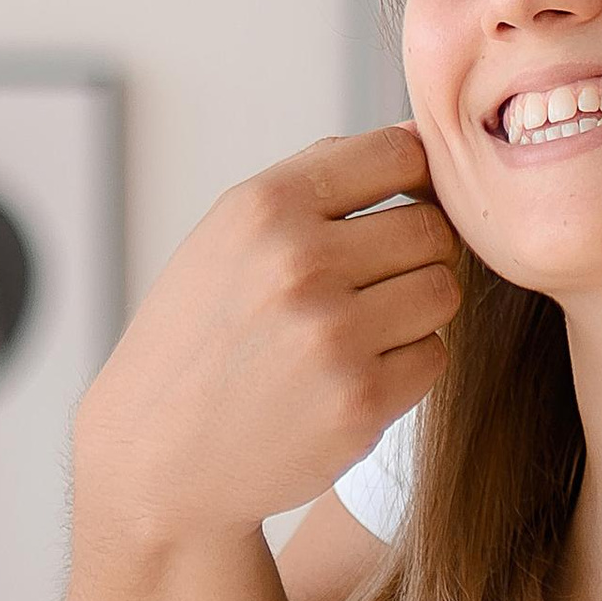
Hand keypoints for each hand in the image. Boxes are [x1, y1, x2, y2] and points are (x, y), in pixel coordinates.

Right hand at [72, 126, 458, 543]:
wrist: (157, 459)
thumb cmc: (200, 339)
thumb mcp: (228, 237)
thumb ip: (317, 184)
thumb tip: (417, 141)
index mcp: (265, 207)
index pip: (400, 155)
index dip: (415, 179)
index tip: (402, 205)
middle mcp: (300, 263)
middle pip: (433, 228)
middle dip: (416, 254)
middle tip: (374, 286)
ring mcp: (334, 335)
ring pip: (444, 291)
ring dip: (417, 310)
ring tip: (364, 329)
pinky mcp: (362, 401)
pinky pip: (435, 356)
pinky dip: (409, 365)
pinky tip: (356, 374)